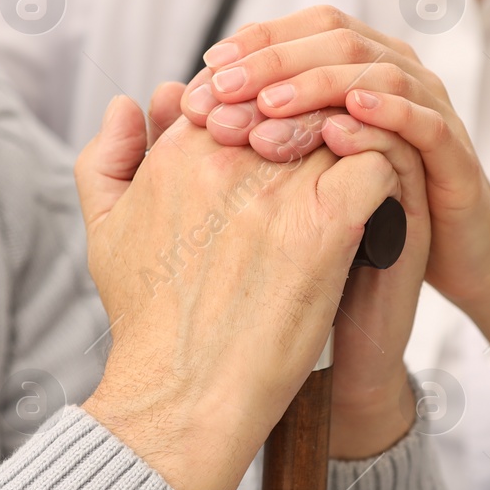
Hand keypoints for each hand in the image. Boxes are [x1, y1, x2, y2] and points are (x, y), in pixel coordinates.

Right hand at [75, 90, 402, 489]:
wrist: (182, 396)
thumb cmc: (148, 324)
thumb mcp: (105, 230)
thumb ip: (108, 158)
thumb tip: (128, 102)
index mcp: (180, 150)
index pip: (243, 92)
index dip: (266, 115)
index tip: (276, 152)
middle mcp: (229, 158)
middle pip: (294, 103)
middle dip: (311, 122)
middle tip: (325, 160)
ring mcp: (278, 189)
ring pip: (340, 124)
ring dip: (352, 145)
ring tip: (353, 180)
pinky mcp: (327, 225)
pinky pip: (377, 164)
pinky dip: (384, 175)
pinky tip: (377, 207)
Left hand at [181, 6, 489, 313]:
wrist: (413, 296)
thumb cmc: (331, 235)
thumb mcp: (275, 181)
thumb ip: (234, 132)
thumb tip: (161, 97)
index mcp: (353, 72)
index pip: (302, 29)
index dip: (252, 42)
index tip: (203, 73)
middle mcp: (394, 78)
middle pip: (335, 37)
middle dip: (274, 62)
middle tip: (221, 91)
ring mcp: (429, 113)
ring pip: (376, 71)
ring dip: (319, 85)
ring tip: (267, 110)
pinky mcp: (455, 160)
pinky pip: (423, 123)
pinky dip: (386, 113)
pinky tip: (341, 123)